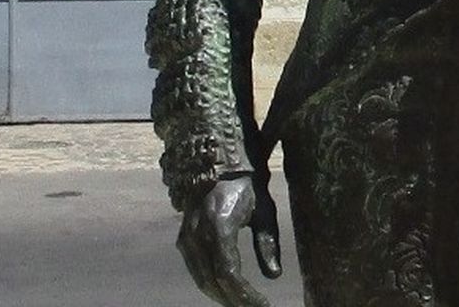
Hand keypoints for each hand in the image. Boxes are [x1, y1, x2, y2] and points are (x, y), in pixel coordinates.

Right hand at [176, 176, 281, 306]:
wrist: (221, 165)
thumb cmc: (248, 187)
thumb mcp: (264, 212)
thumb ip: (268, 243)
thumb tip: (274, 276)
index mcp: (219, 226)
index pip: (229, 272)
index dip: (244, 294)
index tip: (262, 304)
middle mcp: (198, 234)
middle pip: (213, 280)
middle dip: (234, 299)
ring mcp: (187, 237)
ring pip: (202, 279)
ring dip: (222, 295)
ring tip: (243, 304)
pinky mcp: (184, 239)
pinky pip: (197, 269)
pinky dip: (212, 284)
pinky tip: (228, 292)